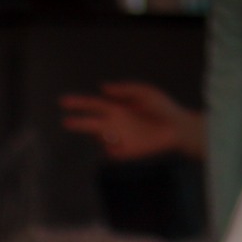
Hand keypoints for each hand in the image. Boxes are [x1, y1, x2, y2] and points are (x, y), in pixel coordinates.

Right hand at [59, 82, 206, 160]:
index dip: (78, 103)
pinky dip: (114, 147)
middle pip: (90, 123)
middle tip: (67, 122)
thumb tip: (102, 87)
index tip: (64, 102)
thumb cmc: (163, 108)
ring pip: (99, 138)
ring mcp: (118, 138)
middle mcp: (114, 123)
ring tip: (119, 132)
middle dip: (78, 122)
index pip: (92, 105)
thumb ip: (124, 89)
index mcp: (116, 107)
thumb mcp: (145, 92)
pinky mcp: (124, 153)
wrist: (177, 129)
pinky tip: (127, 142)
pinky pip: (110, 151)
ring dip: (103, 135)